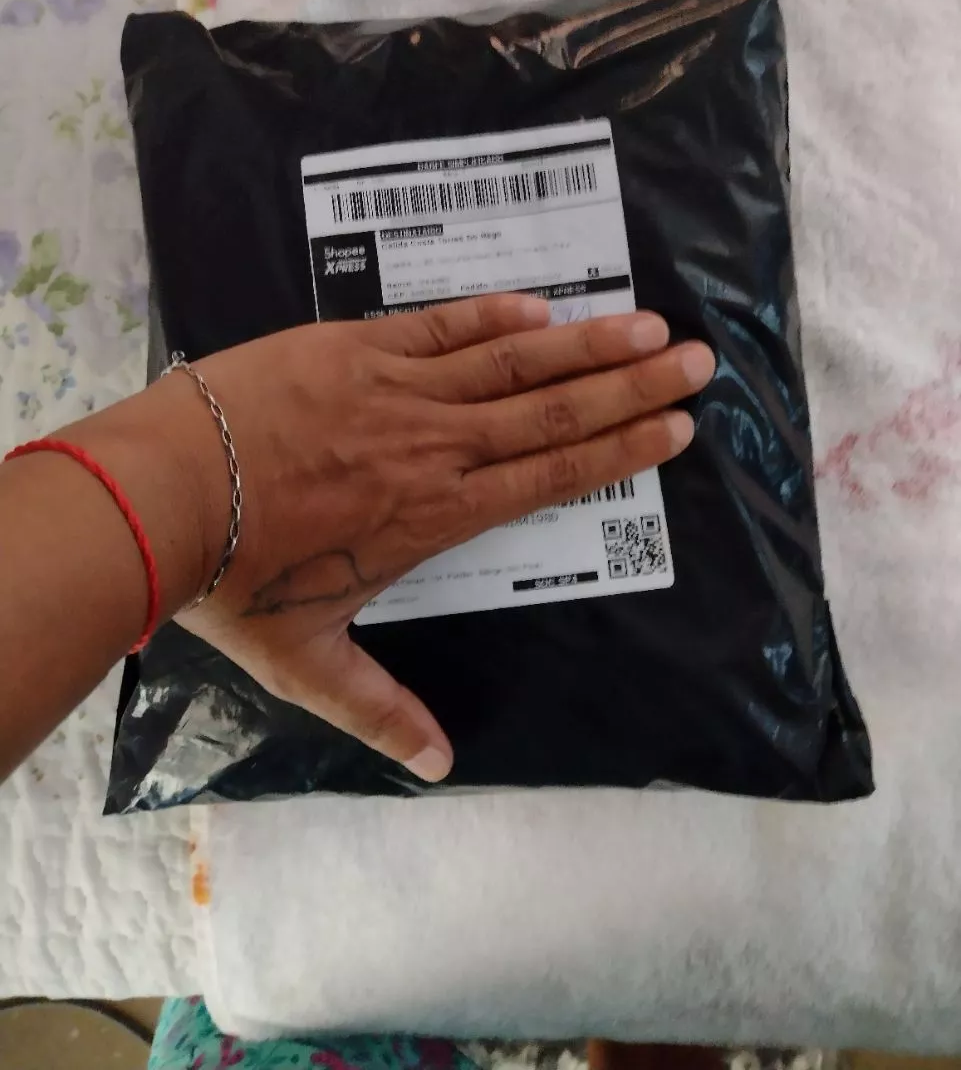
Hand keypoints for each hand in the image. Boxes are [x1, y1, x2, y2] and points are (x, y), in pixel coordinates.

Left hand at [144, 296, 714, 779]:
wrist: (163, 495)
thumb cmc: (233, 580)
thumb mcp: (306, 660)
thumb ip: (378, 709)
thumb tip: (438, 769)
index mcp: (437, 515)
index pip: (551, 476)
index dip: (620, 450)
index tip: (677, 428)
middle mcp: (436, 446)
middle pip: (552, 411)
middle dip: (632, 388)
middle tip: (697, 361)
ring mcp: (398, 389)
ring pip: (512, 361)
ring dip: (585, 344)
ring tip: (649, 325)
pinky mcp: (355, 347)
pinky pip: (439, 327)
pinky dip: (493, 315)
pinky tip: (542, 306)